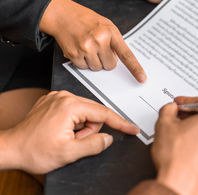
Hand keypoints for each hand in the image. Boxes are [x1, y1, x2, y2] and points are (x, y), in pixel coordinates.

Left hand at [0, 91, 138, 173]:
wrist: (10, 149)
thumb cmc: (33, 150)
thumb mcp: (69, 153)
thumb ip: (94, 144)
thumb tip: (108, 138)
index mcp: (70, 106)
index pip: (104, 114)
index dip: (121, 123)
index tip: (132, 129)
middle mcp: (64, 97)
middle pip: (94, 112)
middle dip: (89, 130)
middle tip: (75, 142)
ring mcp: (57, 98)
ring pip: (84, 112)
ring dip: (81, 128)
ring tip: (66, 138)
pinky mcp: (52, 102)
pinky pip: (73, 111)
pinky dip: (73, 123)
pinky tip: (61, 132)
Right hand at [39, 0, 145, 82]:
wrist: (63, 15)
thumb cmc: (86, 20)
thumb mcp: (106, 25)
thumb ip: (114, 41)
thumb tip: (118, 60)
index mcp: (111, 32)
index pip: (126, 54)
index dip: (135, 68)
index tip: (142, 79)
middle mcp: (99, 40)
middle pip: (110, 65)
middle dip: (106, 60)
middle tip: (99, 49)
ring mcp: (86, 47)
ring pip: (97, 68)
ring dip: (93, 61)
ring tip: (87, 46)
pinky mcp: (74, 54)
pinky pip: (84, 68)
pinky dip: (82, 62)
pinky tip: (79, 49)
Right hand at [151, 97, 197, 194]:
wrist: (178, 186)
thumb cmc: (176, 158)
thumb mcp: (164, 124)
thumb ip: (169, 109)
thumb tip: (171, 108)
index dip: (185, 102)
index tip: (178, 104)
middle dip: (191, 117)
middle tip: (177, 119)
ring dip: (197, 132)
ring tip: (180, 137)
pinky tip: (188, 150)